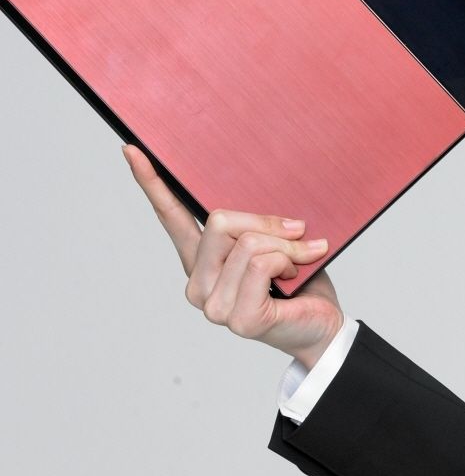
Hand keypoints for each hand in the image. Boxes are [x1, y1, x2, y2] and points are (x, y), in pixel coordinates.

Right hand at [122, 143, 343, 365]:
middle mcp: (199, 283)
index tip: (132, 149)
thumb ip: (257, 225)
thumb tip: (270, 207)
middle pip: (220, 221)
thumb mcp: (277, 242)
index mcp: (201, 260)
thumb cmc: (300, 285)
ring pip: (246, 243)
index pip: (171, 217)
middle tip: (297, 234)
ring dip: (285, 247)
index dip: (152, 183)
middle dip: (267, 224)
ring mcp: (214, 305)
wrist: (322, 326)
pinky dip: (287, 262)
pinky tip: (292, 278)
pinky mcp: (240, 319)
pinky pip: (261, 264)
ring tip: (297, 263)